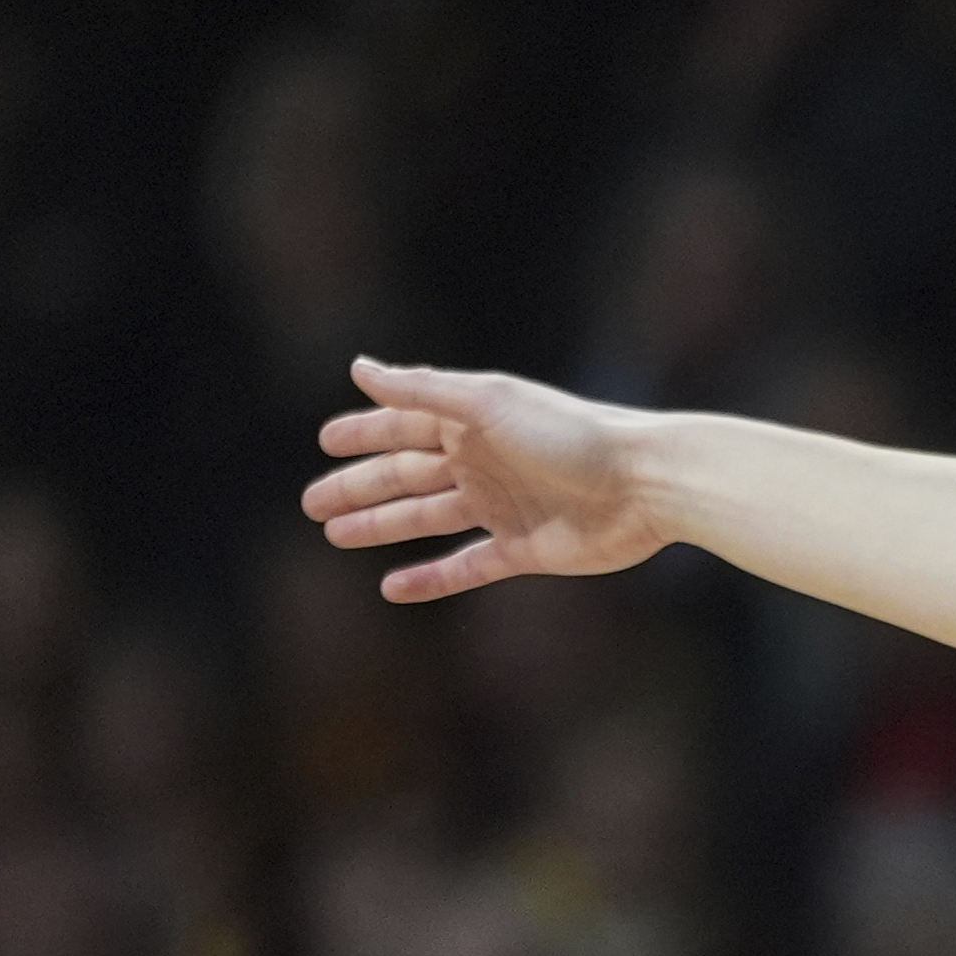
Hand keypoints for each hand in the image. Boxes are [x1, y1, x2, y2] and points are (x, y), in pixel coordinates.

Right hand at [305, 359, 664, 600]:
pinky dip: (431, 578)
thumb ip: (423, 391)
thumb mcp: (489, 405)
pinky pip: (466, 566)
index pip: (404, 426)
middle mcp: (484, 463)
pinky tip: (391, 587)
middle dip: (360, 487)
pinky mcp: (525, 550)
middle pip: (406, 476)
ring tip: (334, 534)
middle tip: (310, 503)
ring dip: (382, 526)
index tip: (325, 441)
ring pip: (427, 518)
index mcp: (474, 423)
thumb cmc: (571, 434)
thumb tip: (358, 368)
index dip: (364, 433)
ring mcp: (503, 508)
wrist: (645, 484)